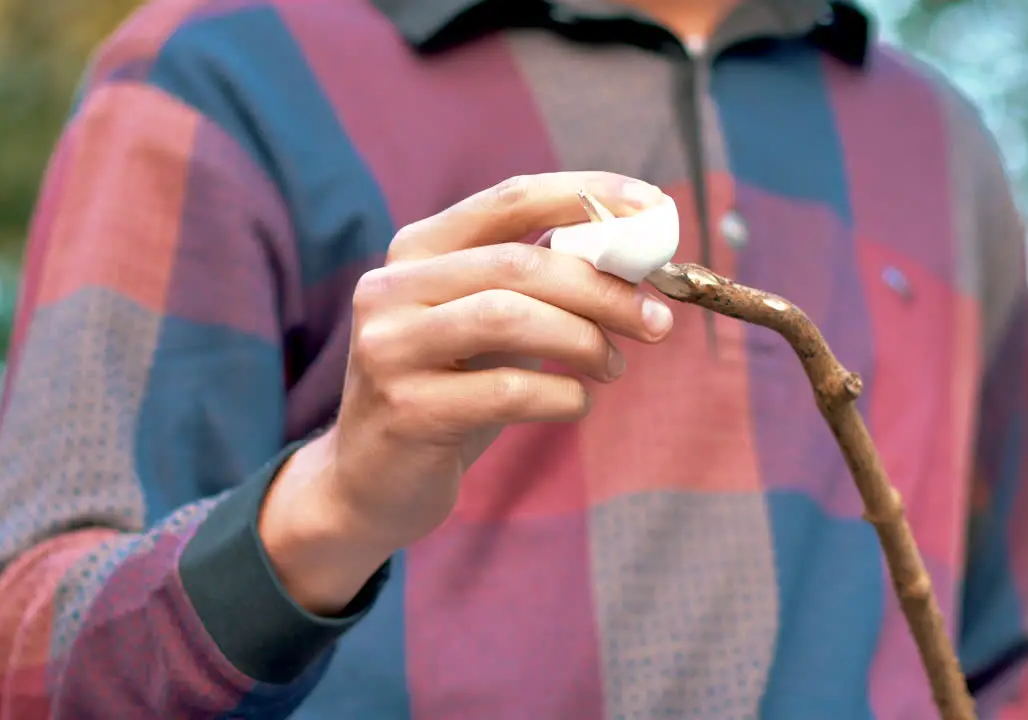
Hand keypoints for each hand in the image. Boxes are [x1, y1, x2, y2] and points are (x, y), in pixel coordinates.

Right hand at [258, 172, 674, 612]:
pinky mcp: (406, 410)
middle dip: (602, 290)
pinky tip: (576, 403)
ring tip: (612, 366)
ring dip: (584, 341)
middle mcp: (392, 288)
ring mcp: (391, 348)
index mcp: (417, 250)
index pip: (510, 199)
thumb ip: (538, 285)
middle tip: (656, 321)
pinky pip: (508, 391)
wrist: (371, 481)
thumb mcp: (484, 325)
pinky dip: (562, 396)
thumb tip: (635, 260)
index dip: (587, 195)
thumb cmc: (449, 390)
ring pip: (510, 318)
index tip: (653, 206)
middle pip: (519, 265)